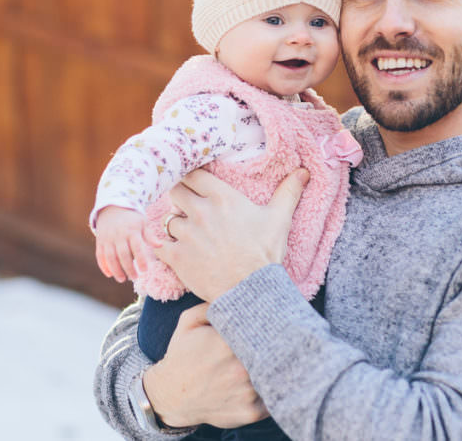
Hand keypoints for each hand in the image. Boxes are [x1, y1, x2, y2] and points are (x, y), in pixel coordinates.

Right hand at [94, 206, 158, 282]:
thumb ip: (150, 235)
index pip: (137, 248)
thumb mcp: (142, 223)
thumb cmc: (131, 217)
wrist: (112, 207)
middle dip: (128, 268)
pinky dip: (103, 266)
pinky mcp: (100, 241)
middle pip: (123, 254)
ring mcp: (108, 238)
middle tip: (134, 278)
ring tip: (122, 279)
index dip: (141, 260)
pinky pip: (100, 255)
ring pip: (110, 257)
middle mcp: (119, 235)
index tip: (145, 270)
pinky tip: (109, 274)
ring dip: (116, 270)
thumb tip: (160, 245)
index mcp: (132, 231)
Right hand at [143, 303, 267, 427]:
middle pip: (272, 350)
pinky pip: (272, 396)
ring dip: (273, 365)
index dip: (267, 323)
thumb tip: (239, 290)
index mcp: (227, 344)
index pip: (261, 328)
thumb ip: (211, 303)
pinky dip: (270, 387)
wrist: (171, 395)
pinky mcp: (251, 412)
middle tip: (278, 336)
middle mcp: (240, 370)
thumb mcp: (189, 322)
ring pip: (274, 373)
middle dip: (274, 343)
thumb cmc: (182, 355)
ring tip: (270, 356)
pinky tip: (260, 378)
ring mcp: (247, 393)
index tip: (272, 319)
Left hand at [154, 168, 307, 300]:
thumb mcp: (279, 219)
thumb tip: (303, 171)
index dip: (192, 177)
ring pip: (168, 218)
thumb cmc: (264, 253)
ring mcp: (186, 234)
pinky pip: (158, 243)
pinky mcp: (176, 256)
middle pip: (176, 190)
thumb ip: (288, 192)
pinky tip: (172, 249)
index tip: (194, 183)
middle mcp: (200, 211)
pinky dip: (162, 245)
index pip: (194, 174)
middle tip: (186, 204)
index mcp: (222, 197)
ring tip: (184, 232)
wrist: (251, 290)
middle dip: (180, 196)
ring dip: (174, 223)